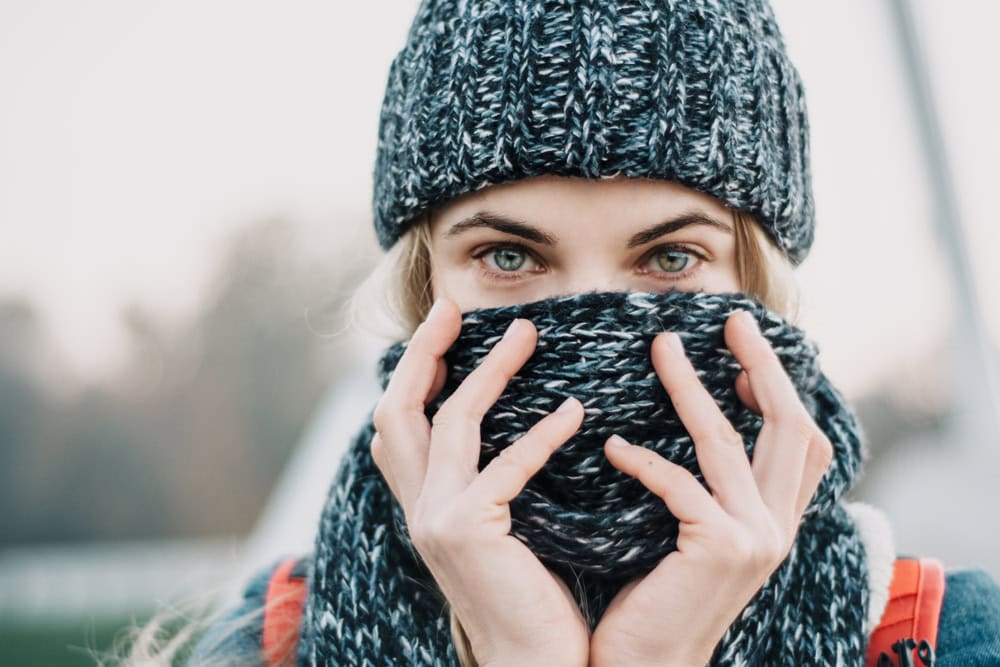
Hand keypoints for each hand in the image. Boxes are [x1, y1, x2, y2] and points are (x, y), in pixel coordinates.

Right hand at [370, 297, 589, 666]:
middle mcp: (417, 509)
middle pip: (399, 409)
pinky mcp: (468, 531)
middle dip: (423, 352)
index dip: (410, 375)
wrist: (535, 663)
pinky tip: (574, 412)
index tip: (441, 333)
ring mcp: (435, 520)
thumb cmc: (531, 598)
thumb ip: (489, 485)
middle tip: (452, 308)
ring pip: (451, 420)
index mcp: (423, 508)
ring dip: (489, 370)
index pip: (395, 429)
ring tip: (528, 334)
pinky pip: (506, 465)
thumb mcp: (499, 532)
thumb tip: (509, 432)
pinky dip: (541, 433)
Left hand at [589, 310, 834, 666]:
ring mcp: (754, 538)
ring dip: (690, 386)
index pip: (806, 442)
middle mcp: (778, 526)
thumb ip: (710, 491)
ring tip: (662, 348)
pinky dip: (642, 460)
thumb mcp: (697, 537)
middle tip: (732, 321)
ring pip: (727, 439)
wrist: (646, 666)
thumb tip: (697, 425)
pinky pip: (678, 483)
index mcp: (776, 521)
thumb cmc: (657, 597)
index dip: (784, 390)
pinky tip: (612, 446)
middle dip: (763, 365)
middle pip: (788, 425)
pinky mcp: (719, 547)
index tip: (747, 352)